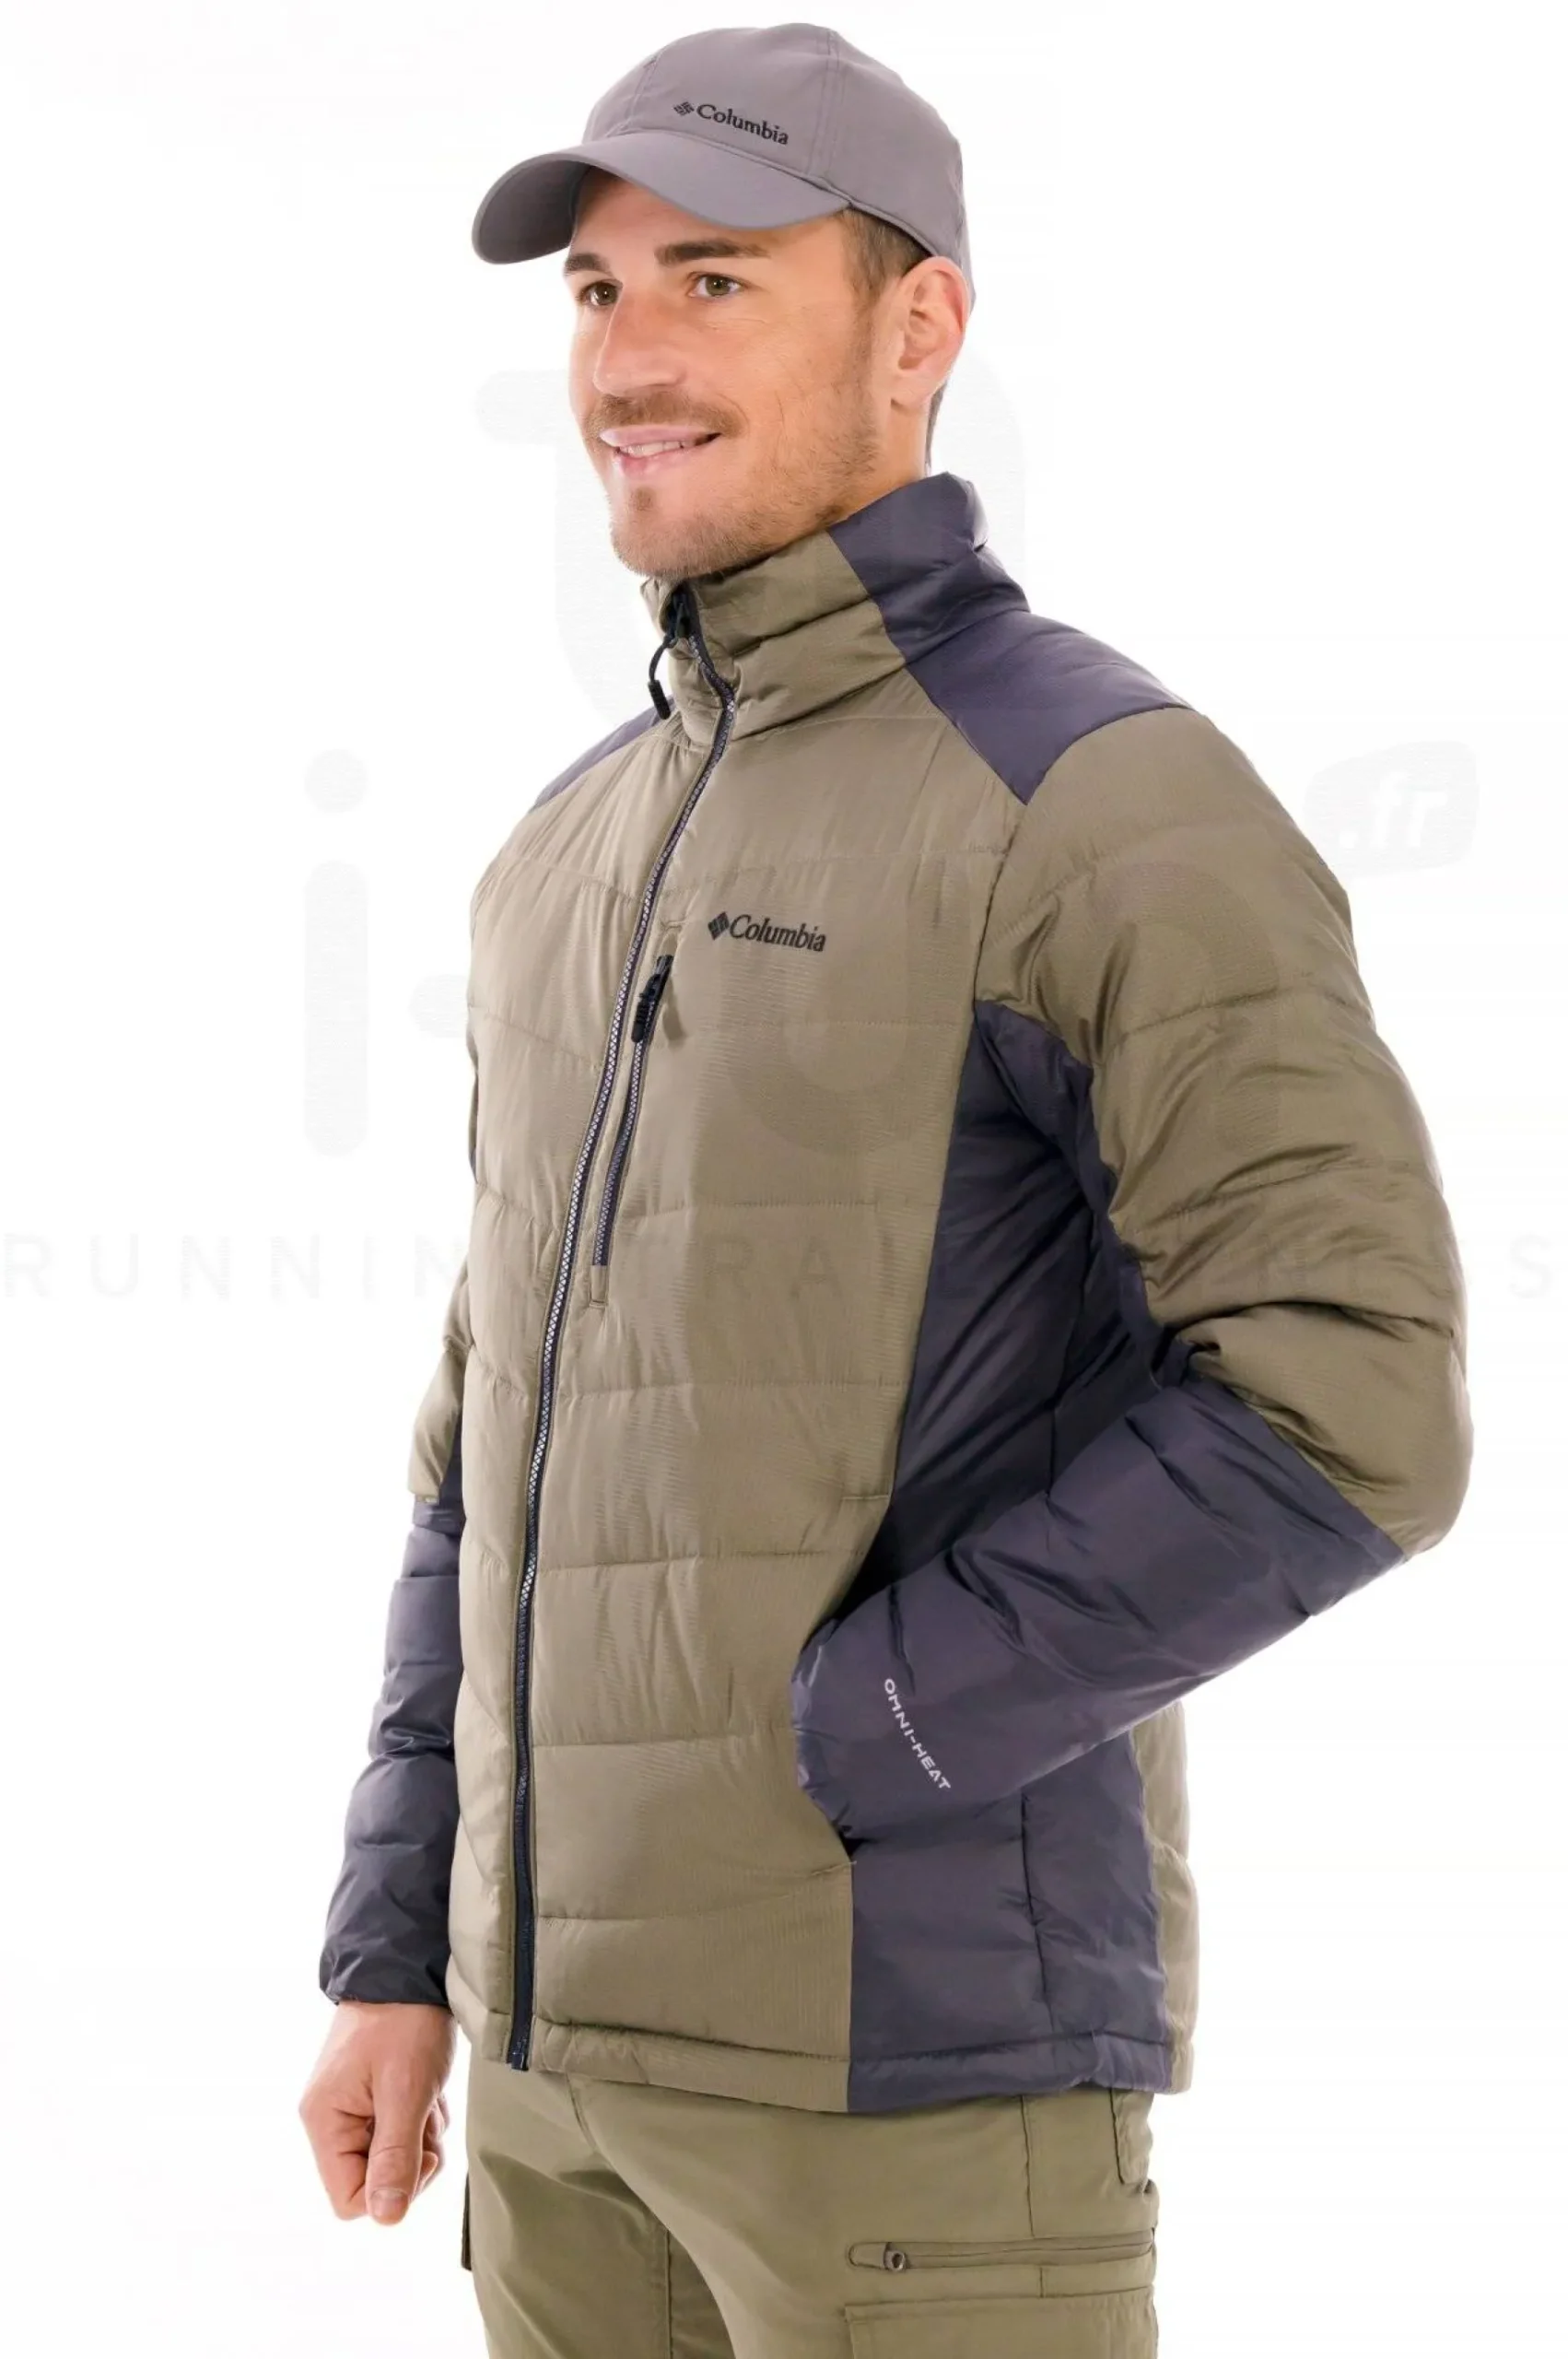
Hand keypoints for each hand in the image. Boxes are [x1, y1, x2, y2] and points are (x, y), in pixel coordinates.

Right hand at [298, 2000, 456, 2223]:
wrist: (410, 1968)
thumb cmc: (405, 2023)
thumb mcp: (406, 2091)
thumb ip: (395, 2157)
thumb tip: (386, 2219)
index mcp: (324, 2122)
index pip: (349, 2201)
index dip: (392, 2189)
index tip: (421, 2152)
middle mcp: (330, 2120)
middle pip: (373, 2181)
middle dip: (411, 2156)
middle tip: (426, 2114)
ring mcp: (350, 2109)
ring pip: (392, 2157)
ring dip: (421, 2134)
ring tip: (427, 2093)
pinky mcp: (371, 2098)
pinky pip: (399, 2132)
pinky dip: (421, 2116)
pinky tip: (427, 2087)